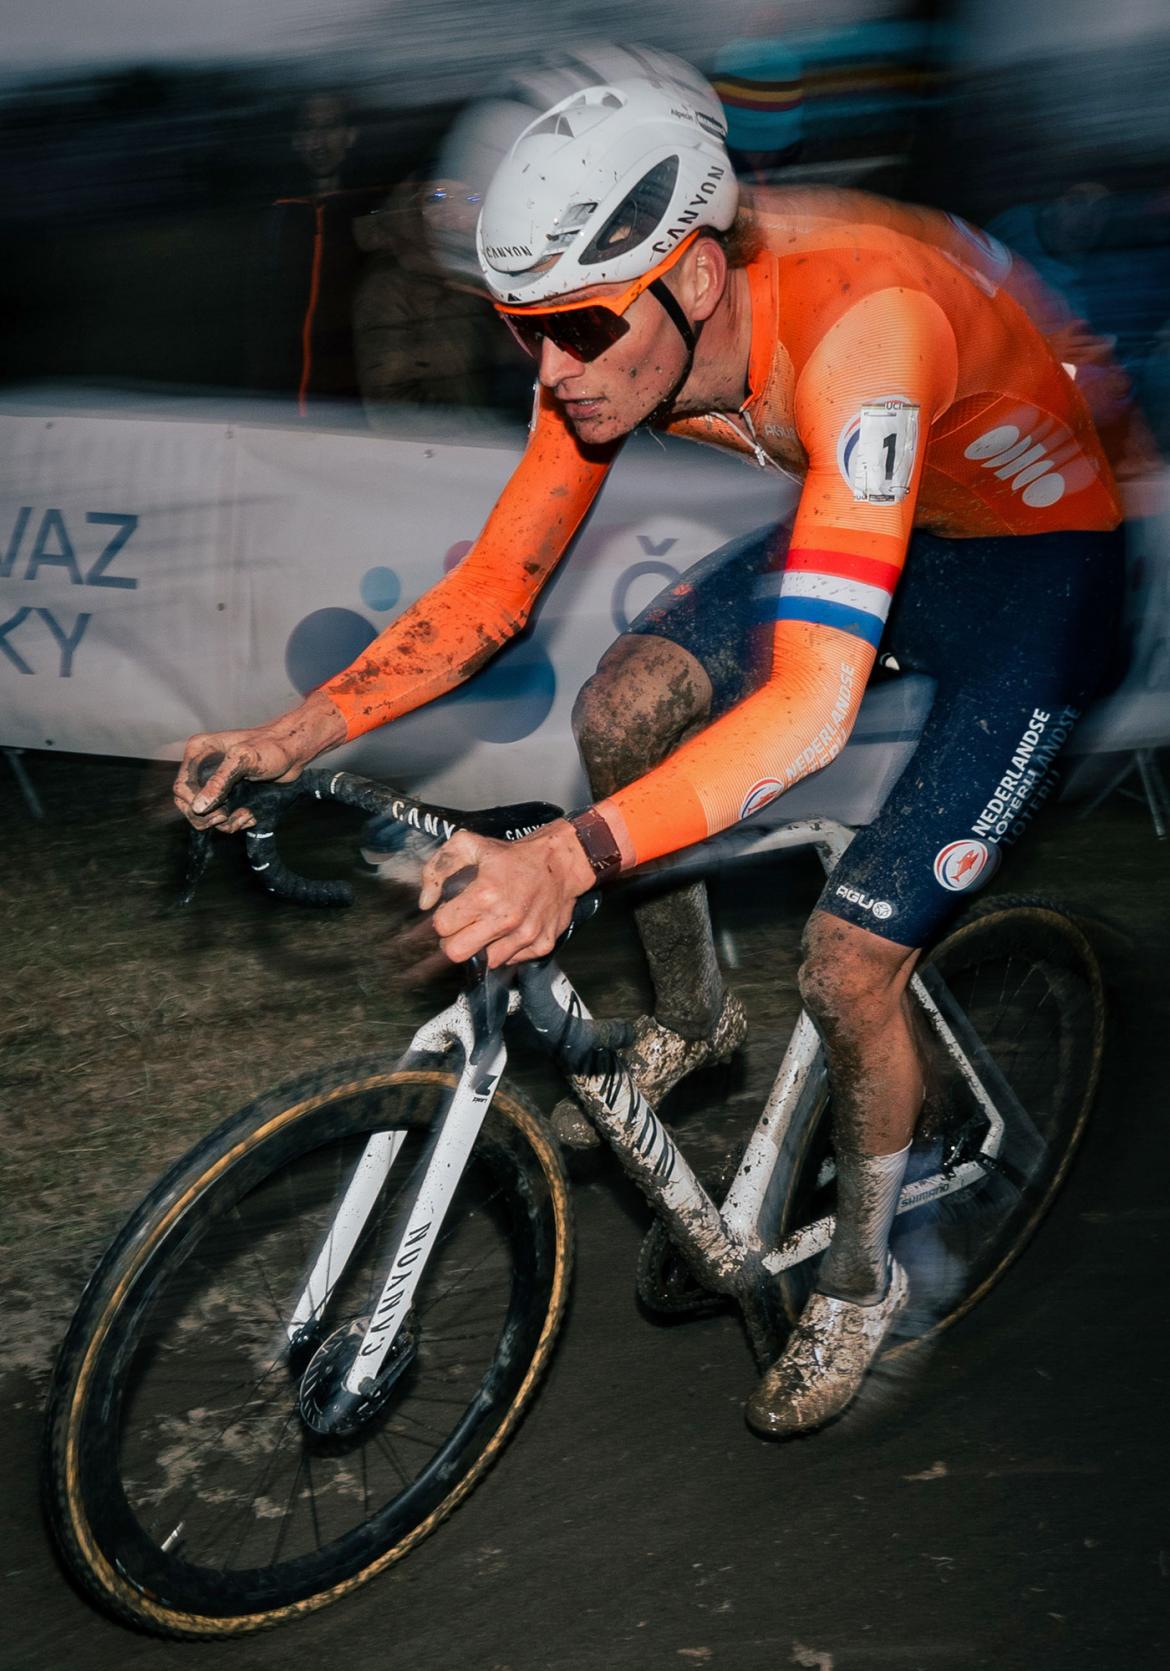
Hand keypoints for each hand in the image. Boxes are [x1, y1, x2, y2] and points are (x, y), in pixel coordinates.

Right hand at [173, 693, 345, 830]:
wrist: (294, 752)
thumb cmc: (271, 747)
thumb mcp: (244, 759)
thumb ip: (220, 781)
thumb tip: (198, 807)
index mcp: (199, 753)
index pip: (180, 787)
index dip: (193, 803)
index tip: (216, 809)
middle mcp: (203, 769)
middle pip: (187, 805)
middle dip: (207, 817)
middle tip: (226, 815)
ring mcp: (216, 783)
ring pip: (205, 816)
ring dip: (224, 822)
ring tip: (245, 814)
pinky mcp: (230, 795)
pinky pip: (222, 818)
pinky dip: (235, 822)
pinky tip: (249, 814)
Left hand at [418, 820, 594, 967]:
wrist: (560, 862)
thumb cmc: (513, 855)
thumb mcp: (468, 844)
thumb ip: (437, 868)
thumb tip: (425, 902)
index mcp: (484, 894)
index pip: (442, 926)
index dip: (442, 918)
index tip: (451, 911)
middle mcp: (505, 919)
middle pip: (457, 952)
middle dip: (454, 940)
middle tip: (463, 926)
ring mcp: (525, 936)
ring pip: (485, 960)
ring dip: (483, 945)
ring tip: (490, 925)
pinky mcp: (541, 945)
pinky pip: (511, 961)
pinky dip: (507, 949)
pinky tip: (511, 929)